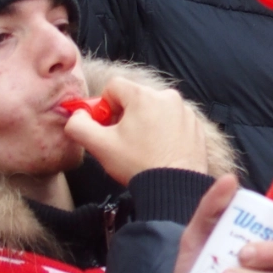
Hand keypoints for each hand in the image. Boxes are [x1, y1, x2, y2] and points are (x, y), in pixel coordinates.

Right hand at [63, 76, 211, 183]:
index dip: (105, 105)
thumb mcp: (99, 145)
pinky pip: (172, 120)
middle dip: (124, 115)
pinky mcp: (195, 125)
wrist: (174, 186)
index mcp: (145, 96)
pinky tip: (159, 150)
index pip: (114, 86)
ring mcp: (185, 111)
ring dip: (144, 123)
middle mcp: (168, 97)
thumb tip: (77, 115)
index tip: (107, 126)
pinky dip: (163, 131)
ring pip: (154, 109)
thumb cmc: (137, 164)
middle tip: (122, 140)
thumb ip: (79, 125)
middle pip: (135, 97)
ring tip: (142, 148)